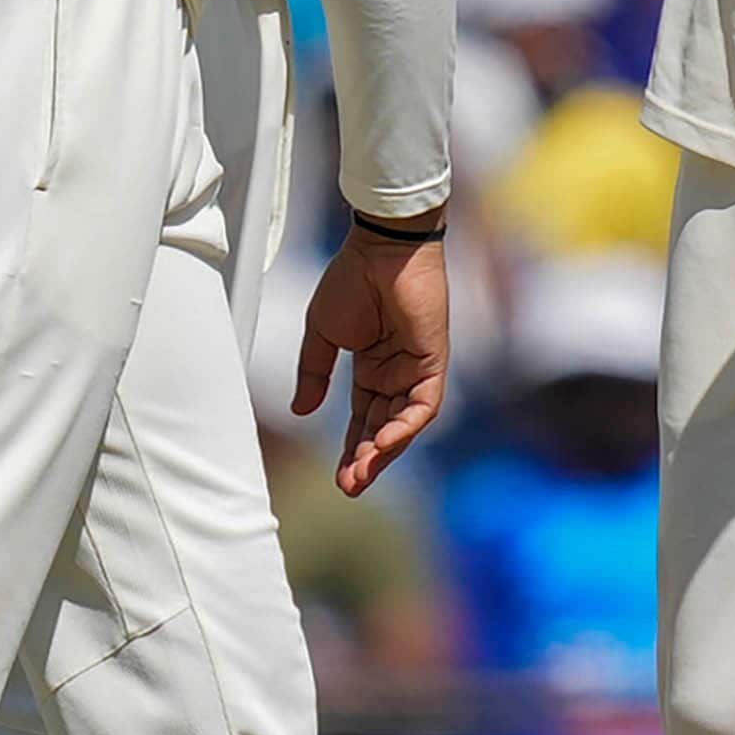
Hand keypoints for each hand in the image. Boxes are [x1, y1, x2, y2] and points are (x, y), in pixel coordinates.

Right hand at [296, 224, 450, 497]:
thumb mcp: (322, 334)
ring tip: (361, 474)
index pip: (363, 420)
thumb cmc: (351, 280)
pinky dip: (404, 425)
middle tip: (348, 487)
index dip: (350, 449)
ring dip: (384, 451)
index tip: (338, 478)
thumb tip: (301, 412)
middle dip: (366, 460)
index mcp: (372, 370)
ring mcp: (417, 370)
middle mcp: (396, 375)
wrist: (379, 248)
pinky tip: (383, 444)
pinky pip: (423, 404)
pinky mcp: (433, 362)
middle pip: (382, 428)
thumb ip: (314, 374)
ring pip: (403, 423)